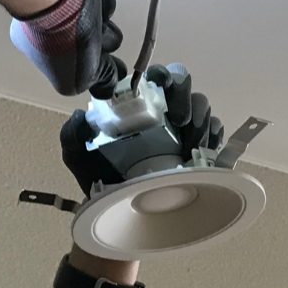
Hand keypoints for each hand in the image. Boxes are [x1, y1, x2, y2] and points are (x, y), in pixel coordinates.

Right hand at [5, 0, 126, 98]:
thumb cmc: (62, 36)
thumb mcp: (76, 79)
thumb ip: (96, 82)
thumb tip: (109, 82)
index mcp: (48, 45)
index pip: (83, 57)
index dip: (98, 59)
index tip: (102, 57)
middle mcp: (57, 19)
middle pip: (98, 31)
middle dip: (104, 32)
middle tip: (96, 30)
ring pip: (104, 4)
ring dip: (105, 4)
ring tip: (92, 2)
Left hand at [59, 63, 224, 197]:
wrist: (117, 213)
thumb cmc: (98, 180)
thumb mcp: (78, 156)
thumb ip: (72, 136)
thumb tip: (80, 117)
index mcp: (136, 106)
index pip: (154, 78)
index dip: (160, 75)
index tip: (159, 86)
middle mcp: (162, 113)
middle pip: (183, 86)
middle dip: (185, 96)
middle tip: (179, 120)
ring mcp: (183, 130)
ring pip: (202, 107)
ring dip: (201, 117)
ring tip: (191, 140)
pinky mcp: (199, 150)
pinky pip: (215, 133)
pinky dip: (214, 135)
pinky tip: (203, 147)